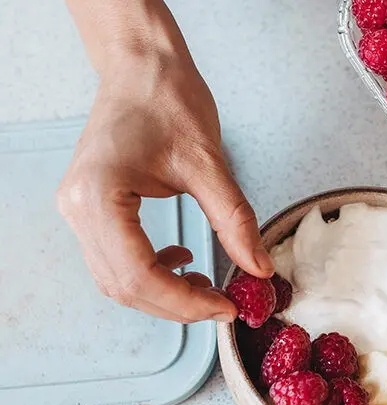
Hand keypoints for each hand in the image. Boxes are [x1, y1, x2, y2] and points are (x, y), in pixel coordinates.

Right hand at [57, 53, 272, 322]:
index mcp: (99, 196)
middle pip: (124, 286)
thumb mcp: (209, 163)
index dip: (184, 301)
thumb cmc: (168, 101)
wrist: (142, 68)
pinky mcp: (90, 210)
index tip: (226, 306)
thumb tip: (260, 269)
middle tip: (223, 303)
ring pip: (117, 280)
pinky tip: (182, 258)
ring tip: (207, 286)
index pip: (138, 274)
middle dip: (177, 304)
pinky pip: (116, 260)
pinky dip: (151, 272)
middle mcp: (77, 208)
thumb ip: (234, 221)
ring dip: (164, 294)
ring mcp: (78, 211)